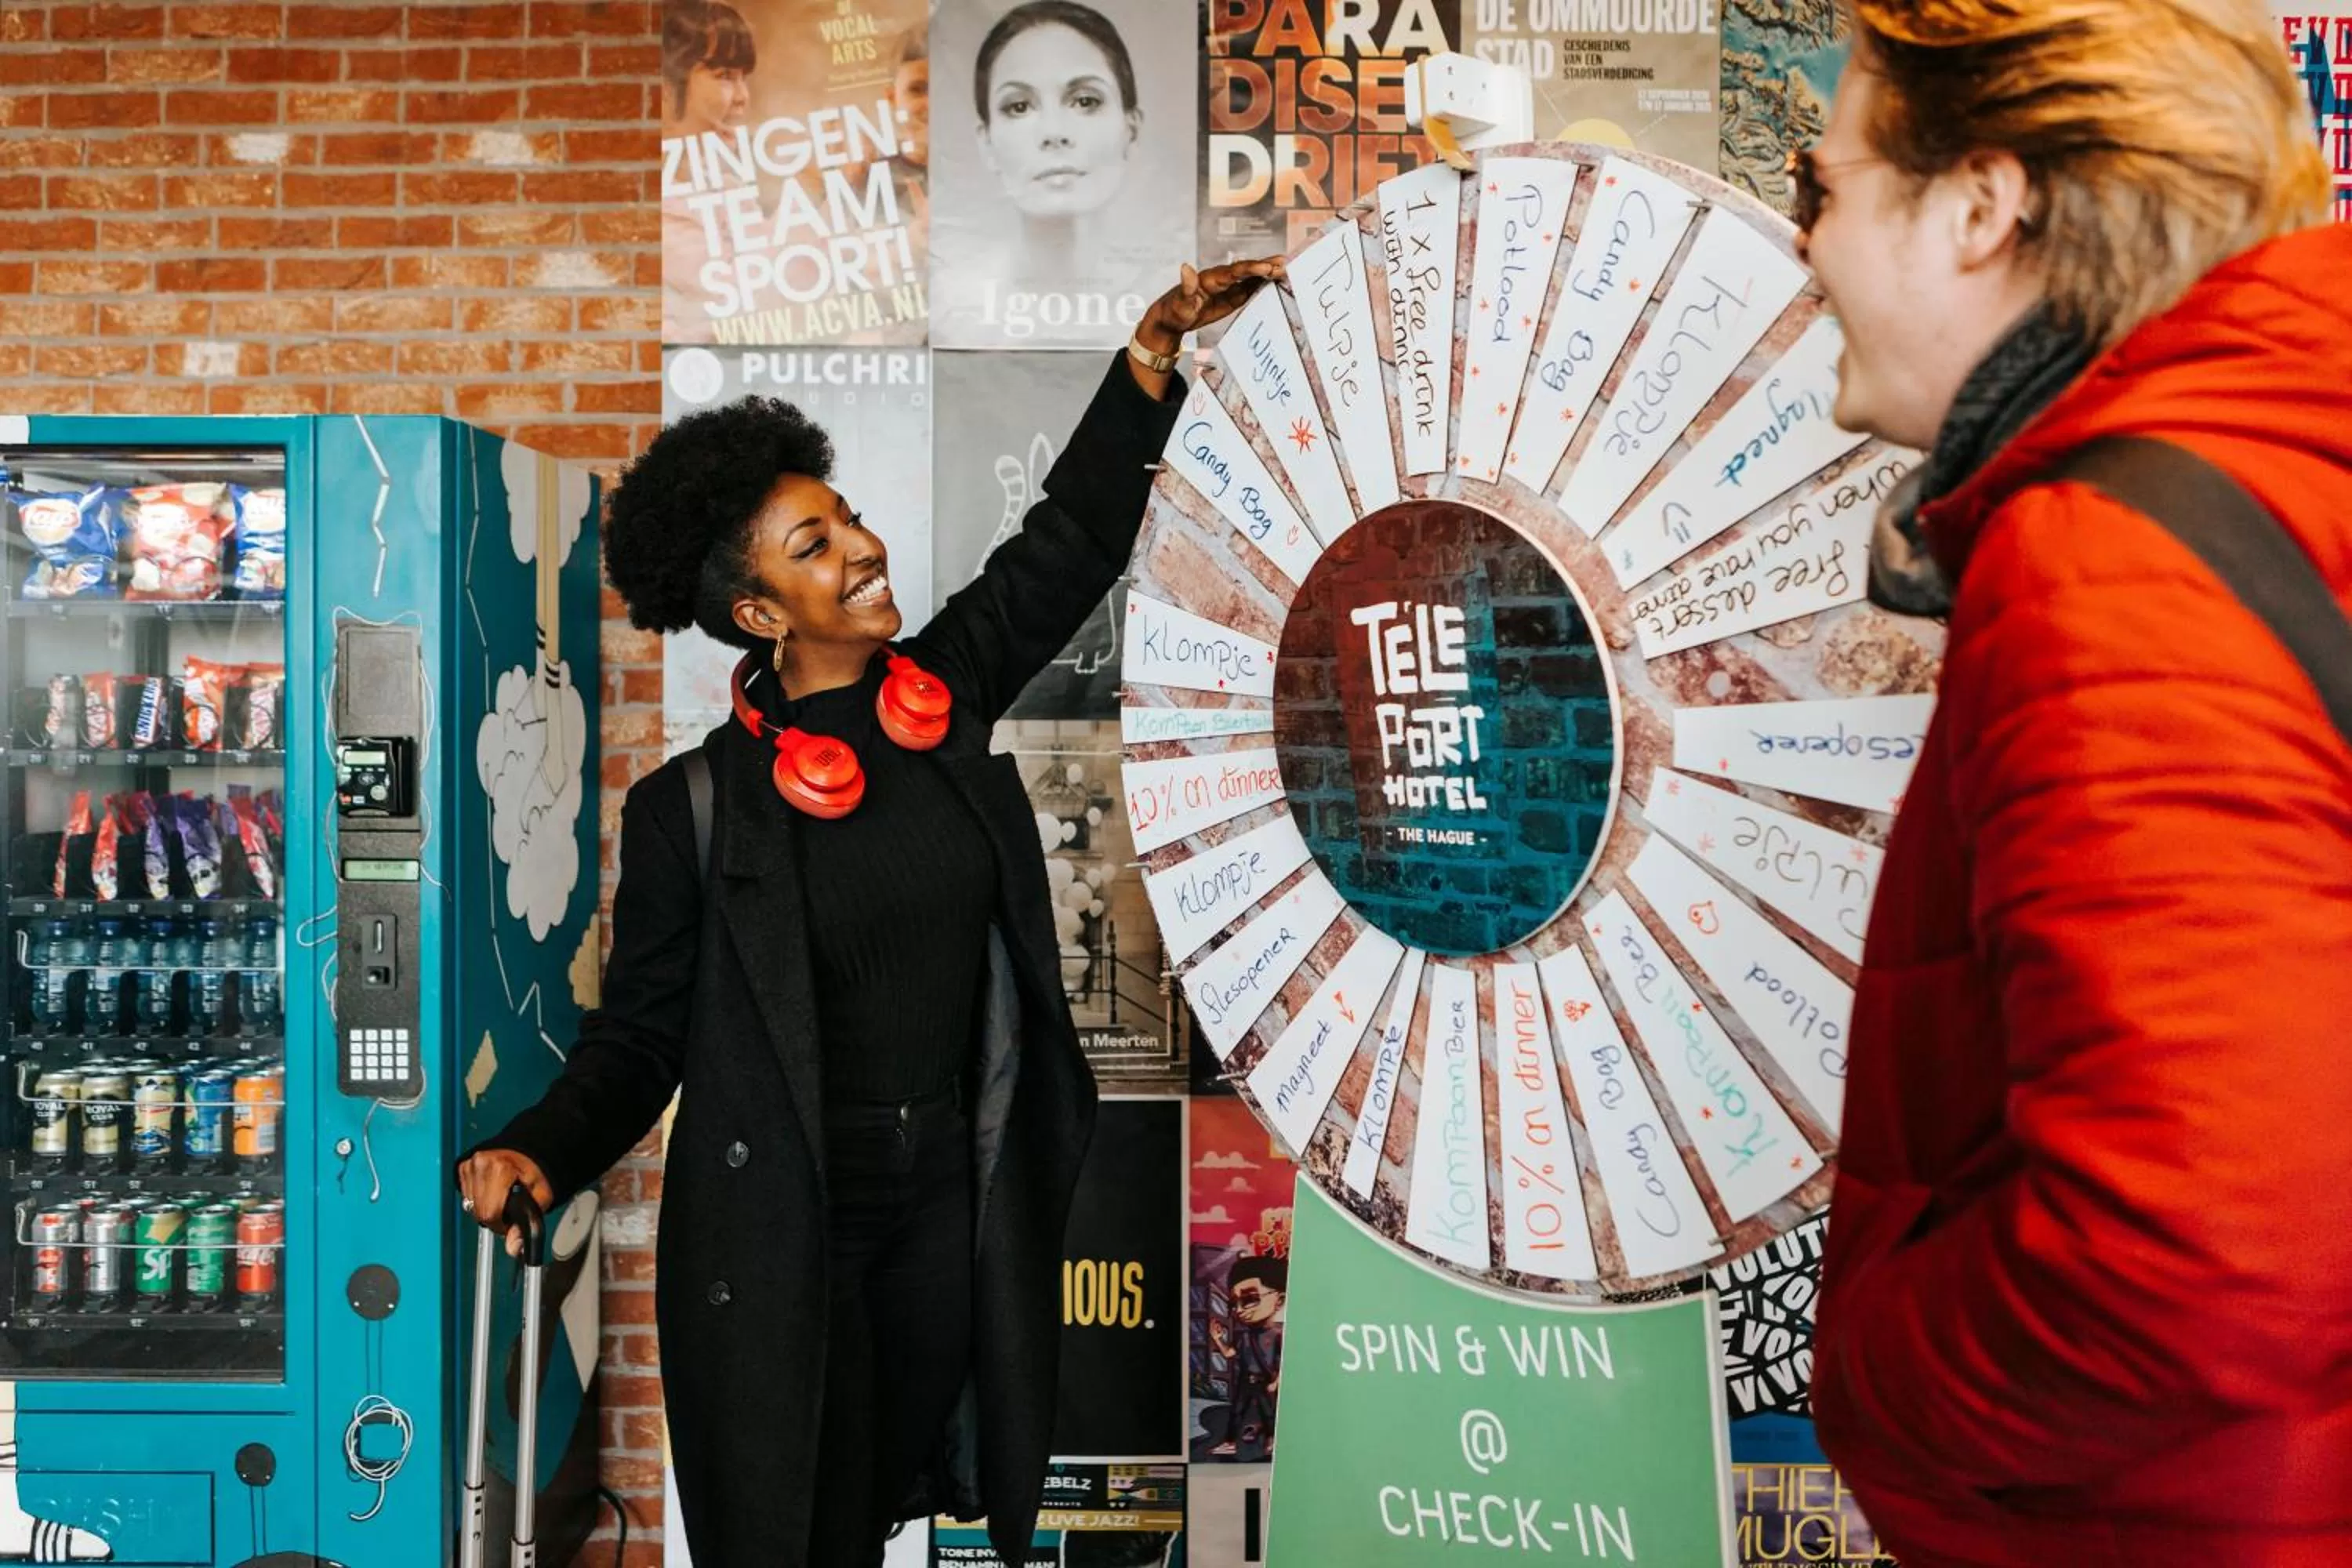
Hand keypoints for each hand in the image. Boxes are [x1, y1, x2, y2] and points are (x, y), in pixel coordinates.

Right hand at [458, 1147, 554, 1257]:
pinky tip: (491, 1192)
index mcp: (498, 1168)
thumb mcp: (540, 1196)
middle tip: (509, 1210)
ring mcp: (469, 1165)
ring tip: (502, 1198)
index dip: (501, 1224)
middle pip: (478, 1211)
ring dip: (485, 1208)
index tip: (511, 1222)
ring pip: (470, 1206)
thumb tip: (515, 1248)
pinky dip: (478, 1199)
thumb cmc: (536, 1168)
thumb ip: (527, 1224)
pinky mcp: (463, 1168)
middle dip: (494, 1218)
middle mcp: (479, 1165)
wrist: (527, 1150)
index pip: (489, 1212)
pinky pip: (466, 1196)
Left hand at [1135, 254, 1286, 355]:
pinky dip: (1264, 284)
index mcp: (1210, 279)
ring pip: (1251, 277)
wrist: (1171, 318)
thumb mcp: (1179, 304)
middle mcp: (1221, 279)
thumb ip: (1186, 288)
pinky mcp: (1232, 296)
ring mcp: (1228, 287)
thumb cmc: (1174, 311)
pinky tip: (1277, 282)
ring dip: (1268, 273)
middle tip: (1285, 263)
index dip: (1250, 269)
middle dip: (1265, 267)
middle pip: (1246, 270)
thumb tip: (1185, 267)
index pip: (1233, 272)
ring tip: (1287, 268)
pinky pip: (1250, 288)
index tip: (1266, 268)